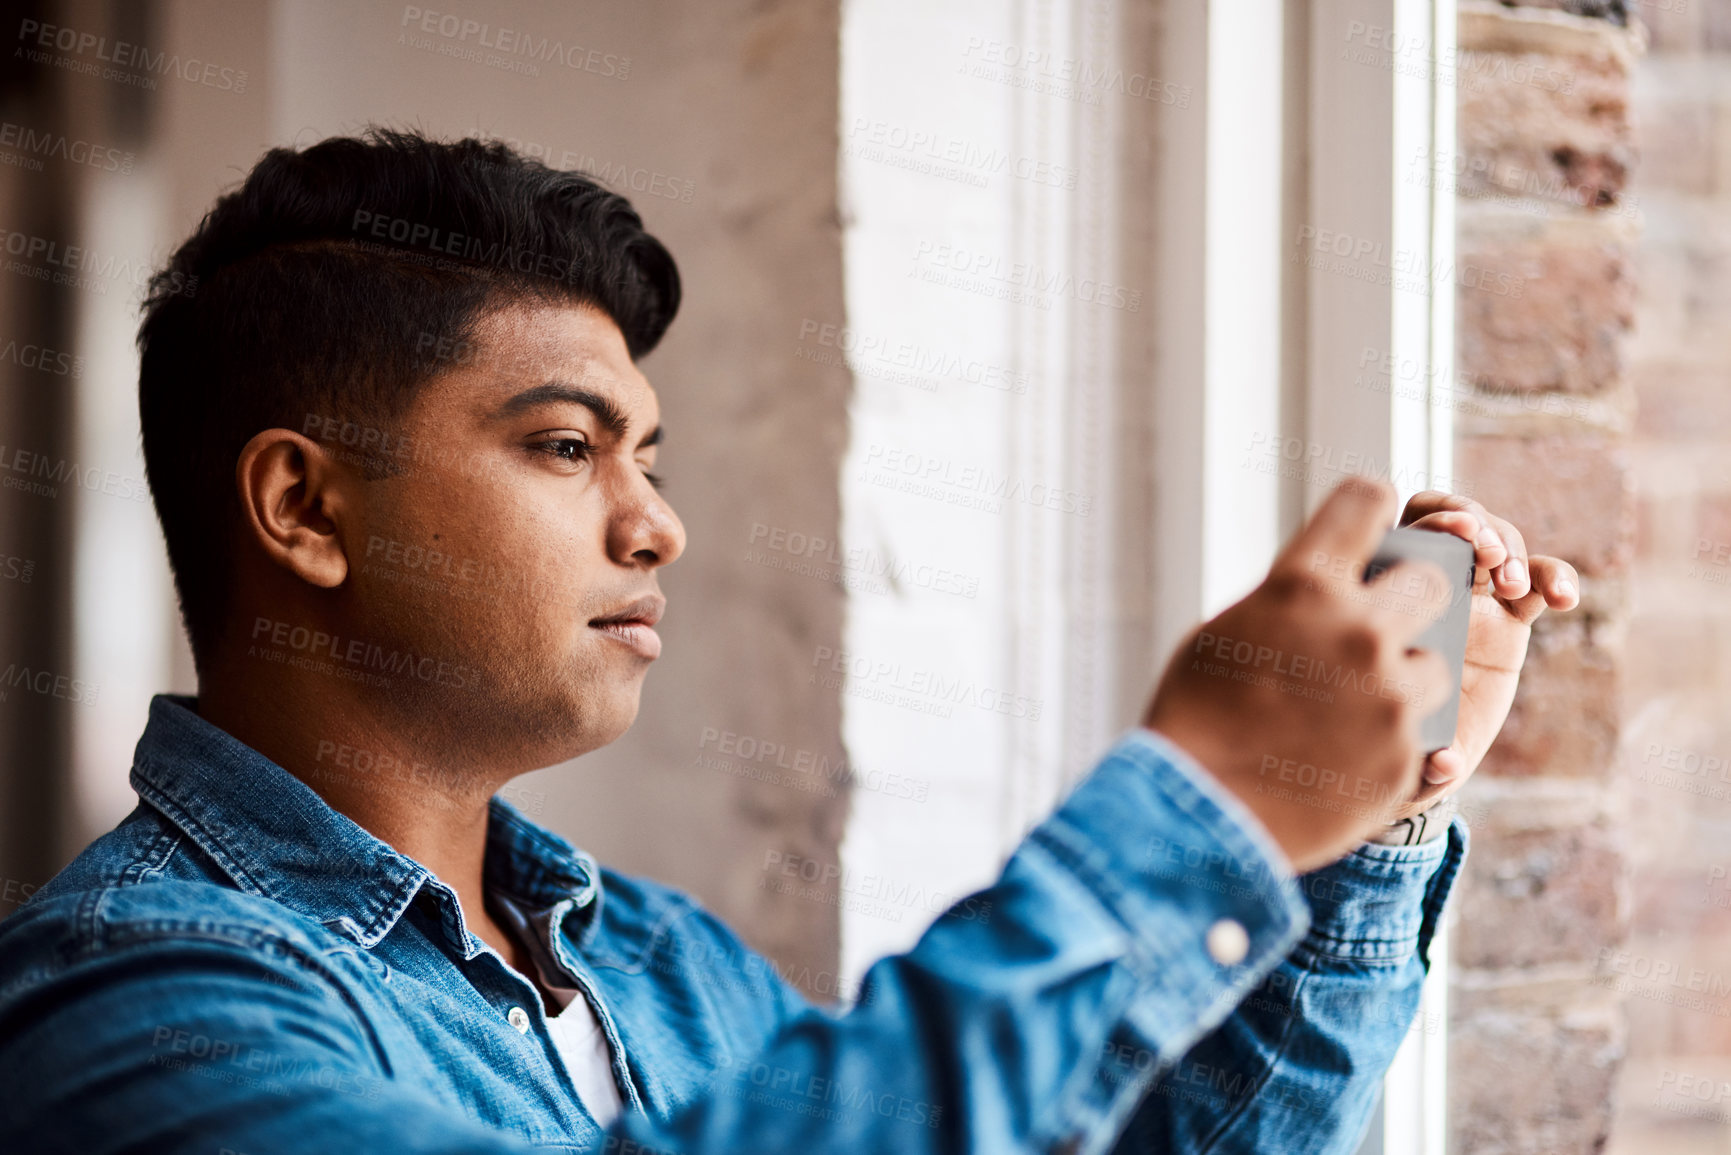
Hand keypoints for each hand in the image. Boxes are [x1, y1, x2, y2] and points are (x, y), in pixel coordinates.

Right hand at [1142, 478, 1453, 872]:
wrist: (1197, 815)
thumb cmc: (1196, 715)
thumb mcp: (1228, 631)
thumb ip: (1290, 598)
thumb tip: (1325, 583)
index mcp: (1304, 584)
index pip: (1368, 500)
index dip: (1370, 511)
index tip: (1370, 529)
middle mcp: (1359, 628)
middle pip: (1431, 582)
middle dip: (1406, 604)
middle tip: (1369, 633)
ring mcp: (1392, 694)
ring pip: (1434, 665)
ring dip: (1401, 681)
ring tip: (1347, 712)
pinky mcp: (1408, 755)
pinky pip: (1422, 730)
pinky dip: (1389, 740)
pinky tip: (1340, 756)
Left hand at [1380, 492, 1580, 820]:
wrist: (1418, 748)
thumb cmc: (1388, 740)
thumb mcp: (1392, 749)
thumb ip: (1412, 756)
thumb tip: (1443, 763)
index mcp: (1385, 596)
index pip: (1401, 534)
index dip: (1428, 523)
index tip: (1451, 536)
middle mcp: (1425, 588)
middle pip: (1451, 524)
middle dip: (1472, 525)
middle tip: (1484, 552)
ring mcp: (1470, 598)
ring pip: (1496, 542)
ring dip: (1511, 549)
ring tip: (1511, 582)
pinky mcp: (1511, 616)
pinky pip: (1538, 580)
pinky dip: (1553, 576)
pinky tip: (1563, 597)